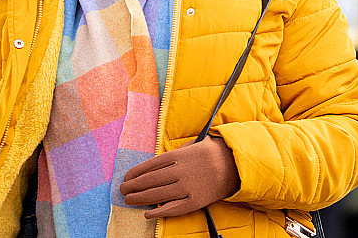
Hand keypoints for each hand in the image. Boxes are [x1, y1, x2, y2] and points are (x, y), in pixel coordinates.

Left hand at [119, 136, 239, 218]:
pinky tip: (148, 213)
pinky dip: (160, 211)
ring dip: (140, 198)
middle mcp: (181, 171)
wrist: (235, 164)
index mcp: (179, 155)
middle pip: (151, 180)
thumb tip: (157, 163)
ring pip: (158, 193)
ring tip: (128, 199)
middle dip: (134, 186)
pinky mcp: (196, 201)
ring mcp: (188, 187)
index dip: (136, 172)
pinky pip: (175, 207)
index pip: (151, 165)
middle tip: (122, 190)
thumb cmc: (213, 152)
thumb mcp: (194, 144)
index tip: (126, 177)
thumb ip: (176, 153)